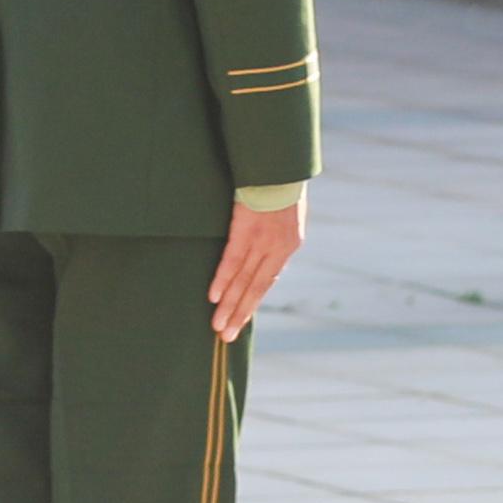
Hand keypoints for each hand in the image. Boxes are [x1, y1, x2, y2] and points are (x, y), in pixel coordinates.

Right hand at [209, 197, 300, 338]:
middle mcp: (277, 249)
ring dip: (228, 304)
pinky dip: (222, 280)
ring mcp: (262, 241)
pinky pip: (232, 260)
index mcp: (289, 246)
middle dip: (239, 313)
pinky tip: (213, 297)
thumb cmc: (281, 187)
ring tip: (217, 326)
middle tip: (226, 337)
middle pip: (255, 288)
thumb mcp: (287, 216)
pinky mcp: (246, 230)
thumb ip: (277, 237)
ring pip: (243, 280)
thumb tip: (264, 252)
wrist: (280, 166)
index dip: (252, 302)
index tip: (240, 321)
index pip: (267, 282)